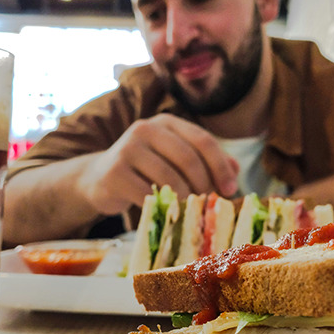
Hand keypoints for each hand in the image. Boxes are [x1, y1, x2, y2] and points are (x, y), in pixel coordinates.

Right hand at [79, 114, 238, 214]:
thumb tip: (235, 169)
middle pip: (188, 158)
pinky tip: (168, 211)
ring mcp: (127, 150)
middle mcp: (145, 129)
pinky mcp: (114, 173)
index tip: (230, 188)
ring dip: (185, 198)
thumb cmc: (145, 169)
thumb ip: (205, 160)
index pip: (202, 140)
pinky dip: (163, 207)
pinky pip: (148, 194)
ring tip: (189, 208)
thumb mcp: (175, 158)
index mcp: (165, 122)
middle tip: (209, 202)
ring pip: (170, 178)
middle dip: (204, 184)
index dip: (220, 165)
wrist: (99, 179)